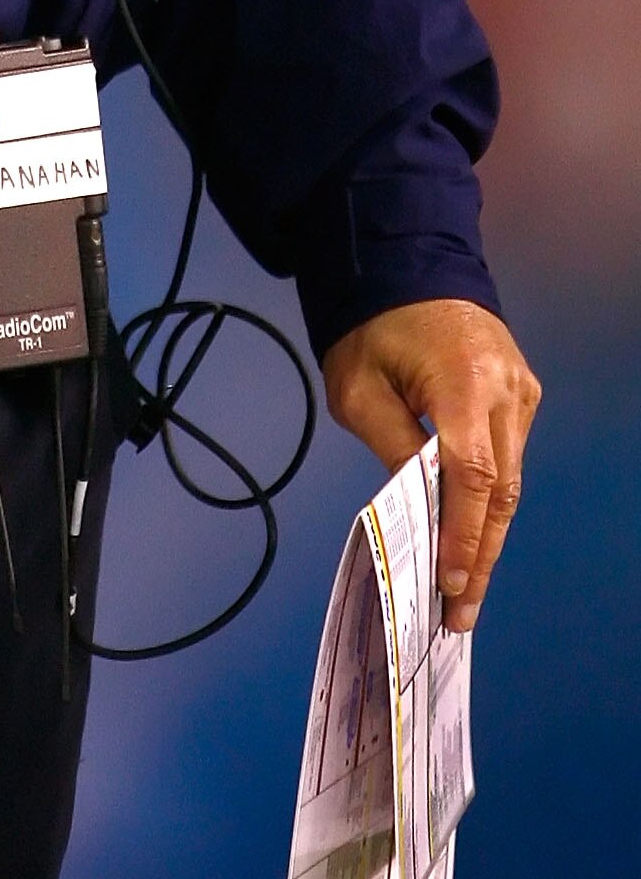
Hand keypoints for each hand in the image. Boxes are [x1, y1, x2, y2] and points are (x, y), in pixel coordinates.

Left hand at [320, 299, 540, 634]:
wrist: (406, 264)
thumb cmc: (372, 325)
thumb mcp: (359, 388)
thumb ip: (392, 447)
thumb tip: (414, 510)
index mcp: (464, 385)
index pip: (472, 478)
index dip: (463, 536)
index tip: (451, 585)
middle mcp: (506, 392)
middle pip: (501, 492)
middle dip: (479, 556)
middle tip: (459, 614)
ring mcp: (520, 393)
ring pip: (509, 481)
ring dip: (486, 535)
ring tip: (464, 590)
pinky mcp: (520, 394)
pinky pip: (507, 458)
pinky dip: (489, 501)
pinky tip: (470, 536)